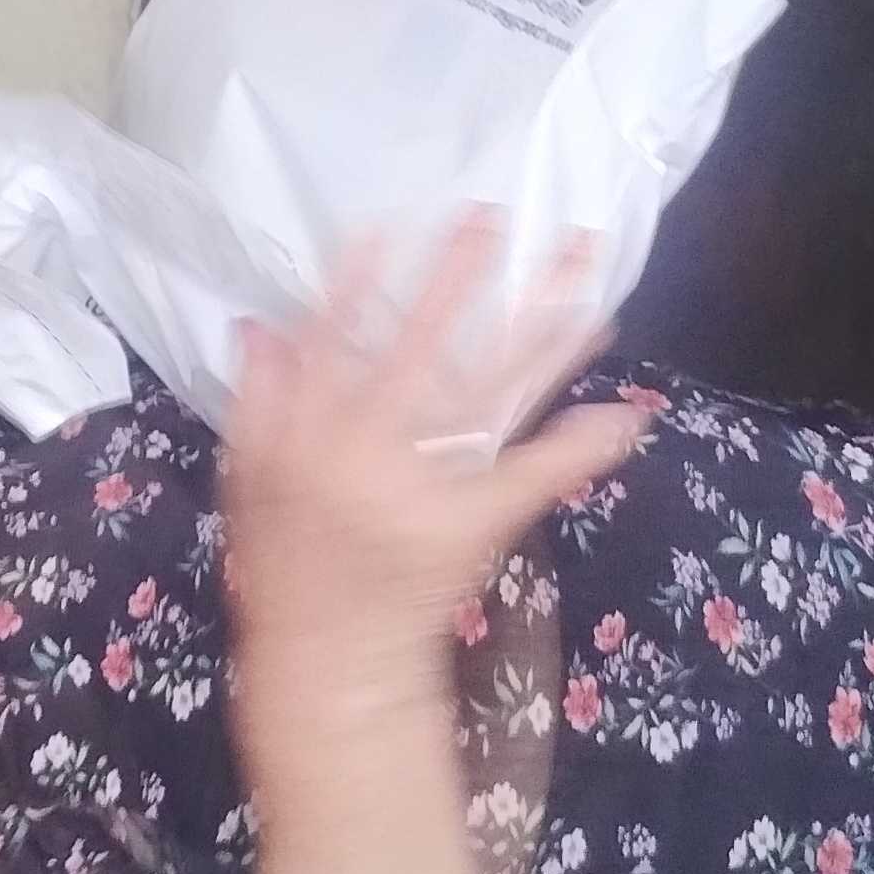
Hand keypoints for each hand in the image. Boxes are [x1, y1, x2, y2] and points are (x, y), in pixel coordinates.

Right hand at [218, 214, 642, 695]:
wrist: (327, 654)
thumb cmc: (285, 563)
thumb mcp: (248, 479)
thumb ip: (256, 400)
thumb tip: (261, 324)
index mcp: (312, 433)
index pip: (333, 339)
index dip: (357, 281)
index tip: (388, 223)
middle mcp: (372, 448)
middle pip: (422, 348)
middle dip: (458, 281)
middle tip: (495, 219)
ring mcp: (430, 482)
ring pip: (489, 392)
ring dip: (540, 336)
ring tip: (584, 284)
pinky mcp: (479, 519)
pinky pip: (534, 477)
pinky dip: (580, 447)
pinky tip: (625, 413)